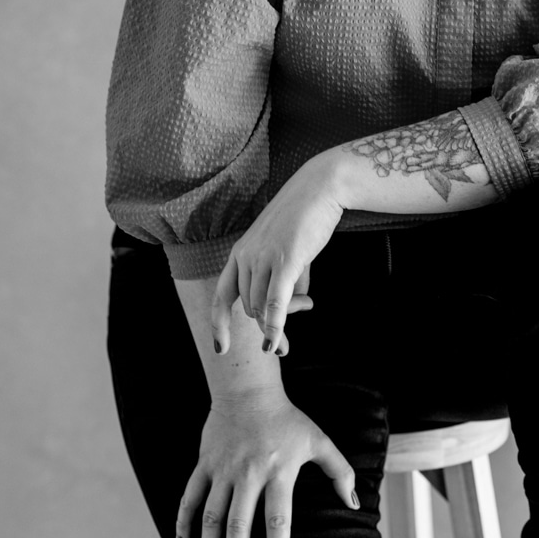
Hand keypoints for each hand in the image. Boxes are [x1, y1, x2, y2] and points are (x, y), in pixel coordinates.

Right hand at [175, 391, 358, 537]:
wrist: (248, 389)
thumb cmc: (287, 418)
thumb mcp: (318, 440)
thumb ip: (339, 471)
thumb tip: (353, 503)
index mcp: (278, 471)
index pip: (278, 517)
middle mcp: (249, 473)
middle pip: (239, 524)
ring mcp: (224, 469)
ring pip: (211, 515)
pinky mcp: (205, 463)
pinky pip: (190, 495)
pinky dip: (184, 520)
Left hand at [212, 154, 343, 354]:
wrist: (320, 188)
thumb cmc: (304, 219)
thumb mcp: (286, 251)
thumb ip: (284, 280)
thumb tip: (293, 309)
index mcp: (240, 252)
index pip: (222, 295)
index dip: (219, 324)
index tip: (222, 349)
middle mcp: (245, 256)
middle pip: (251, 307)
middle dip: (271, 322)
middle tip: (297, 320)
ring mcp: (263, 258)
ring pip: (264, 308)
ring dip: (285, 318)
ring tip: (309, 302)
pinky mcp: (284, 260)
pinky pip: (276, 303)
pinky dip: (275, 327)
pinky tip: (276, 344)